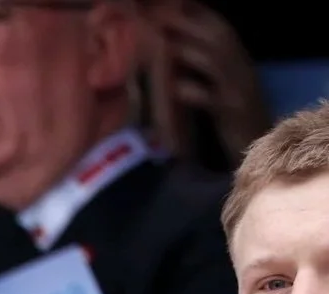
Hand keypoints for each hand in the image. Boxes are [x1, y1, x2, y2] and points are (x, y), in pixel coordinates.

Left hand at [146, 0, 269, 161]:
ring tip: (167, 46)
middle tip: (166, 18)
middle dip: (193, 27)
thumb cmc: (235, 122)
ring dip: (191, 52)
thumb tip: (177, 57)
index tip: (178, 5)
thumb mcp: (223, 92)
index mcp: (240, 64)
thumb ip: (207, 74)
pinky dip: (193, 92)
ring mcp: (239, 92)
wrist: (257, 149)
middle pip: (220, 40)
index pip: (223, 32)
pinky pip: (212, 99)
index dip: (202, 17)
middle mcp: (242, 72)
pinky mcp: (232, 114)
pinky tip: (175, 88)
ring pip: (217, 64)